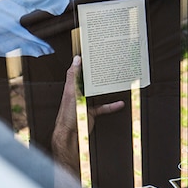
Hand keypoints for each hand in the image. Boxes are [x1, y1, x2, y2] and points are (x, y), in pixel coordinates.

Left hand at [51, 56, 124, 175]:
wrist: (70, 133)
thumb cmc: (68, 115)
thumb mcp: (71, 92)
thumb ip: (73, 76)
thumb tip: (76, 60)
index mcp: (72, 86)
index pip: (78, 71)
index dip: (83, 62)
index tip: (91, 54)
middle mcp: (78, 93)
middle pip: (89, 80)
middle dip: (97, 74)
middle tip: (107, 65)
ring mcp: (85, 102)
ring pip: (97, 92)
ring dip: (105, 88)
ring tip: (115, 81)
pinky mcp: (91, 112)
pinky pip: (103, 107)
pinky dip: (111, 105)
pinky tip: (119, 104)